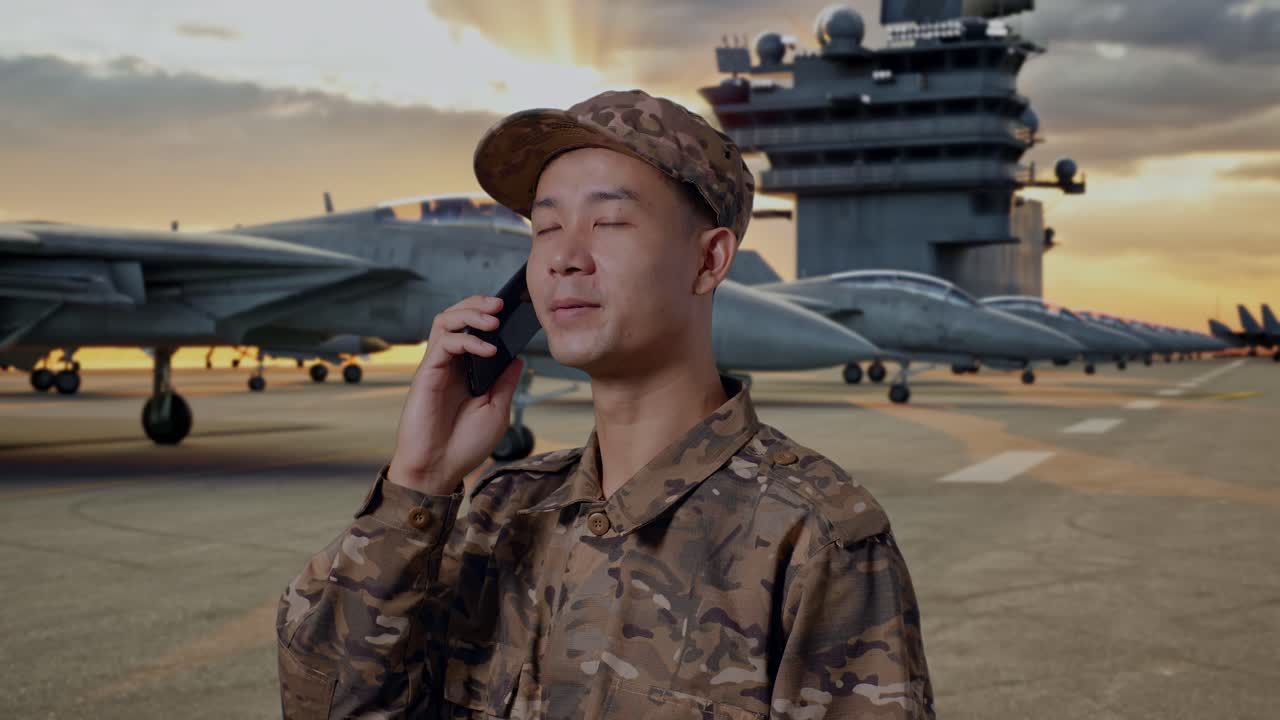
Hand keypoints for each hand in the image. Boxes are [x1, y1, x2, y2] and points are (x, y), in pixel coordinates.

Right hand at [388, 295, 524, 494]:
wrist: (440, 469)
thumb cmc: (465, 445)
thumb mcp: (497, 410)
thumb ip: (505, 382)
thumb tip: (518, 357)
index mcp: (468, 371)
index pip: (475, 331)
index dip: (490, 316)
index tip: (513, 310)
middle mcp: (451, 364)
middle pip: (457, 317)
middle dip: (478, 304)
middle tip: (501, 304)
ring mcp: (437, 366)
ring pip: (445, 321)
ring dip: (470, 313)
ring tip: (493, 319)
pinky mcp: (426, 373)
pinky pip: (443, 343)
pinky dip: (467, 340)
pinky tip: (488, 350)